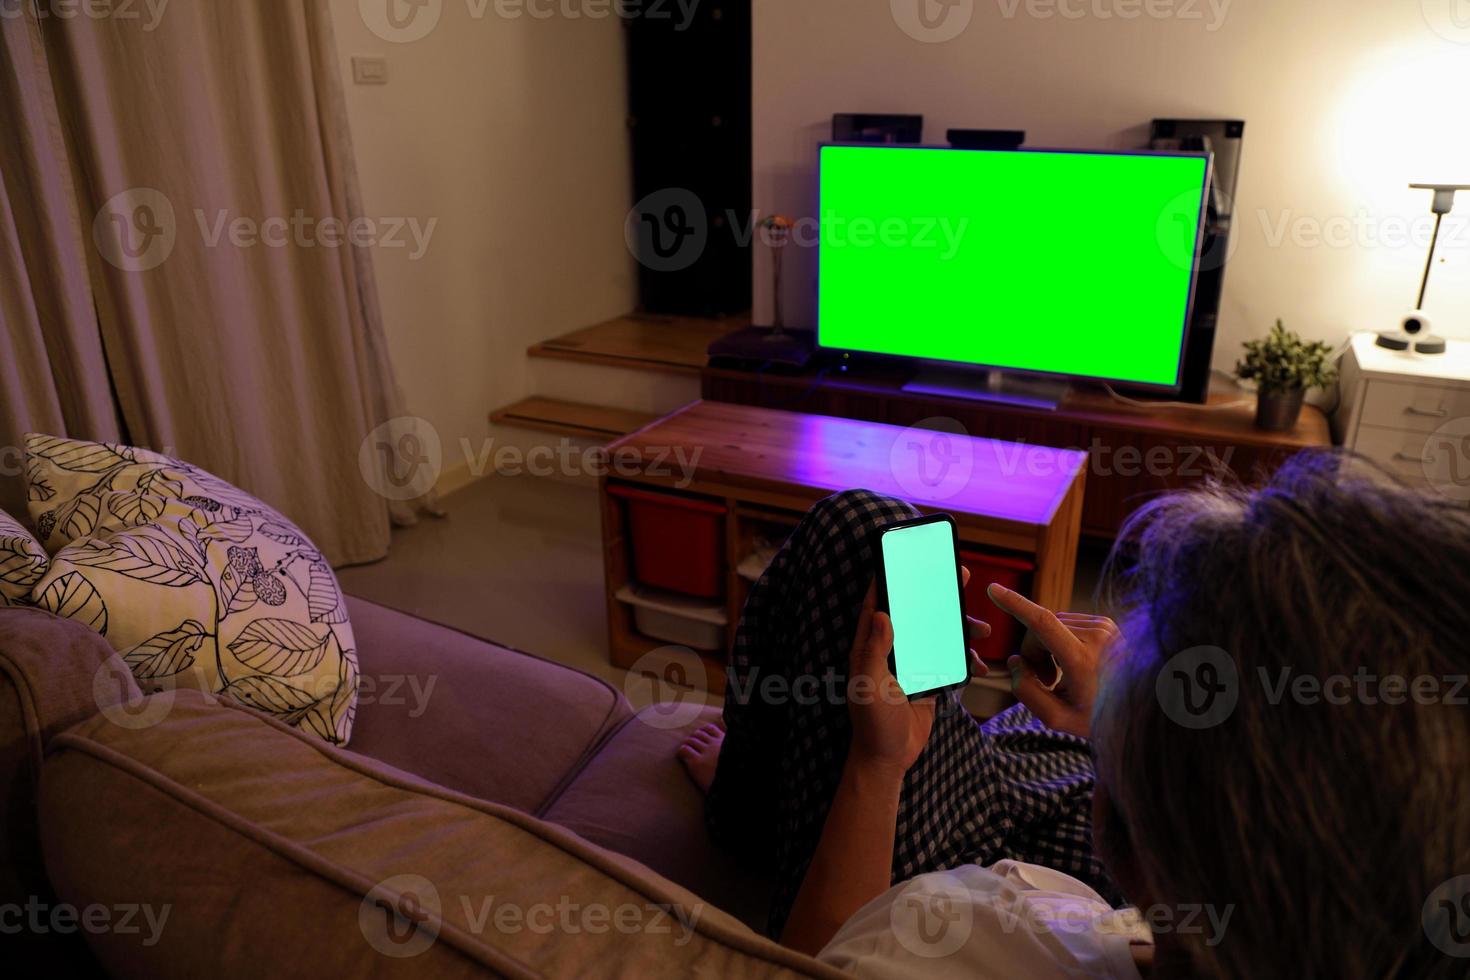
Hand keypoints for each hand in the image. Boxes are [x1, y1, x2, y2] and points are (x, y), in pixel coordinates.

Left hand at [847, 571, 989, 776]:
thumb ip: (875, 649)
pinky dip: (966, 659)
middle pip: (915, 612)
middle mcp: (891, 650)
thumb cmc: (872, 723)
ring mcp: (911, 664)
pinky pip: (949, 660)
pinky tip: (980, 664)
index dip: (890, 578)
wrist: (889, 758)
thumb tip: (882, 612)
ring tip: (983, 628)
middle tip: (961, 577)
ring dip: (959, 628)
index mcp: (870, 647)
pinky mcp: (928, 679)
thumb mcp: (870, 684)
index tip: (907, 557)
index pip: (878, 604)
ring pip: (937, 634)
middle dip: (936, 595)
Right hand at [986, 583, 1119, 738]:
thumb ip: (1026, 690)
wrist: (1142, 711)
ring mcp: (1105, 627)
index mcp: (1082, 660)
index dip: (1015, 604)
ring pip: (1052, 624)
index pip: (1043, 622)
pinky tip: (1075, 665)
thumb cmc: (1099, 718)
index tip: (994, 590)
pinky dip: (1062, 641)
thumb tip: (1016, 660)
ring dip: (1047, 647)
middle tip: (1045, 680)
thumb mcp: (1056, 718)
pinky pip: (1067, 624)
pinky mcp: (1107, 623)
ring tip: (1062, 675)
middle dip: (1032, 651)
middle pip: (1040, 629)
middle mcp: (1096, 637)